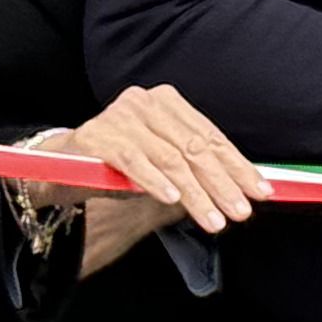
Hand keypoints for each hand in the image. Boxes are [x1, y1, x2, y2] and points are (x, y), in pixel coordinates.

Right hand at [29, 84, 262, 235]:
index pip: (210, 137)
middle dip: (223, 183)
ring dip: (196, 192)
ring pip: (169, 158)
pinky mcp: (98, 137)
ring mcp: (121, 116)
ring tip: (215, 219)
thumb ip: (196, 171)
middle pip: (194, 147)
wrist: (59, 167)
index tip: (262, 192)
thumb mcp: (162, 166)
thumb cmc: (119, 167)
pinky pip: (134, 161)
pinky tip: (173, 200)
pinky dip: (155, 181)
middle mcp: (146, 102)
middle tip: (242, 212)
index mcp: (168, 102)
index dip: (238, 166)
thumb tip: (242, 191)